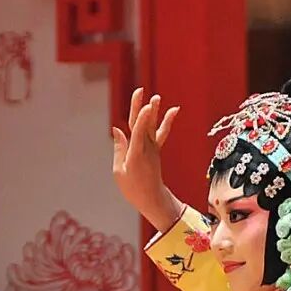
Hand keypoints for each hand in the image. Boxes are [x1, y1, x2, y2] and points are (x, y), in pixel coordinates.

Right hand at [111, 87, 183, 231]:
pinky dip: (167, 122)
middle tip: (140, 90)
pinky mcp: (156, 150)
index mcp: (135, 155)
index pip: (138, 133)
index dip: (142, 119)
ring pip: (153, 126)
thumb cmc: (133, 188)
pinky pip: (162, 133)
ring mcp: (152, 149)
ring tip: (156, 97)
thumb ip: (119, 149)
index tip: (145, 106)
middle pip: (142, 124)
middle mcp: (146, 149)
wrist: (153, 199)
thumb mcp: (119, 171)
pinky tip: (173, 111)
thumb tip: (117, 129)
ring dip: (155, 111)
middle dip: (140, 107)